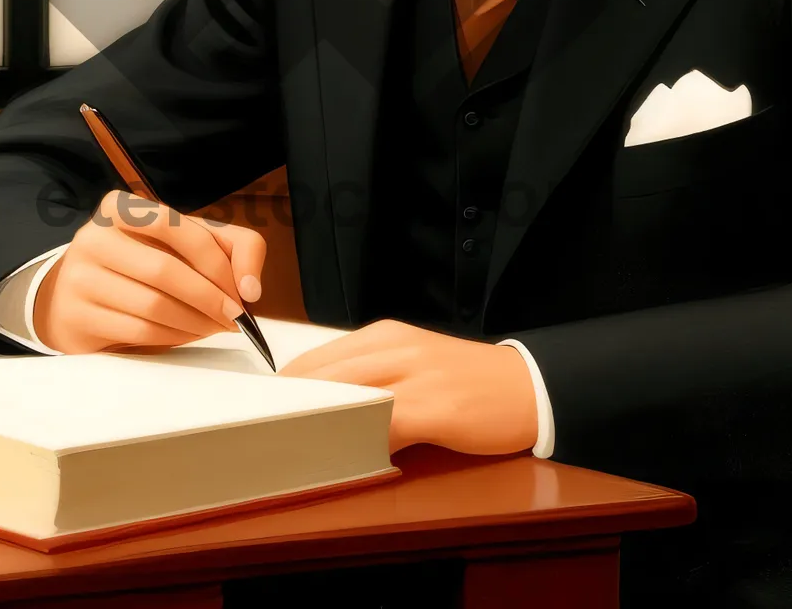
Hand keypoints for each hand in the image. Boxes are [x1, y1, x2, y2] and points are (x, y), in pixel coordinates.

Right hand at [32, 189, 265, 354]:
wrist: (73, 297)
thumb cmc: (140, 264)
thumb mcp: (181, 241)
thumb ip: (231, 246)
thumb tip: (251, 288)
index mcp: (119, 207)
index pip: (176, 226)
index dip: (216, 260)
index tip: (242, 290)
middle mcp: (93, 237)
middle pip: (165, 270)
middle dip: (210, 298)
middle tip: (235, 317)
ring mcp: (79, 278)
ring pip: (153, 305)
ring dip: (196, 322)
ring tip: (215, 326)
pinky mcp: (77, 317)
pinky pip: (139, 330)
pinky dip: (175, 337)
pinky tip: (189, 334)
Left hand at [278, 318, 538, 456]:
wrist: (527, 385)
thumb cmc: (463, 381)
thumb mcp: (411, 364)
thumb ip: (368, 376)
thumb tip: (318, 405)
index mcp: (384, 336)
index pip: (317, 358)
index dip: (287, 389)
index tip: (265, 414)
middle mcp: (395, 347)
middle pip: (324, 375)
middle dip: (292, 407)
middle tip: (265, 436)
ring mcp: (416, 375)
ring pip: (348, 396)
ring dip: (318, 422)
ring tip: (293, 447)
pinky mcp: (437, 406)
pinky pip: (385, 423)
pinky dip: (360, 440)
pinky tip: (347, 456)